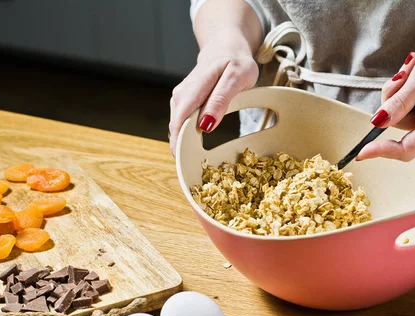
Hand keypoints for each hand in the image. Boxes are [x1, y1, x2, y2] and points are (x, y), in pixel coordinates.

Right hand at [169, 33, 258, 155]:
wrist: (226, 47)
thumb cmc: (236, 62)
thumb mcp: (238, 78)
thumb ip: (221, 100)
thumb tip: (205, 125)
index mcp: (196, 84)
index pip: (182, 117)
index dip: (180, 140)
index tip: (182, 160)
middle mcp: (182, 92)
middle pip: (176, 124)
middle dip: (180, 147)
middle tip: (189, 169)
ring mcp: (180, 96)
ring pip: (177, 125)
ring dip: (182, 143)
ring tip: (190, 163)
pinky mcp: (183, 101)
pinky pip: (181, 122)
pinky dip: (186, 135)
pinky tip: (191, 148)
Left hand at [357, 26, 414, 161]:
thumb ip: (400, 101)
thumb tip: (378, 122)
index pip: (406, 149)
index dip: (382, 151)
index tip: (361, 152)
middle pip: (399, 124)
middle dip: (393, 98)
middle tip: (404, 73)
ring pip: (402, 111)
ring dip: (401, 88)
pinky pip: (410, 102)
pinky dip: (408, 86)